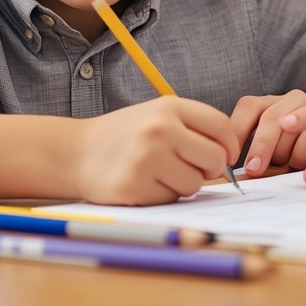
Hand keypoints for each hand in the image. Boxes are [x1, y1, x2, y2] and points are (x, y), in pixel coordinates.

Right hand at [74, 97, 239, 204]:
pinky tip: (143, 183)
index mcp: (169, 107)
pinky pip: (171, 198)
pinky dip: (163, 196)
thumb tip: (228, 157)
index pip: (220, 126)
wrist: (75, 152)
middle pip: (213, 158)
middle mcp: (159, 129)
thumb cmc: (125, 135)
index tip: (226, 155)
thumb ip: (192, 128)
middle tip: (191, 168)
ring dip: (184, 185)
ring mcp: (146, 157)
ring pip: (194, 183)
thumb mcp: (157, 115)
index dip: (230, 145)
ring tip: (160, 173)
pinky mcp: (134, 185)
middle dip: (209, 169)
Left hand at [230, 91, 305, 176]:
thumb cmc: (303, 162)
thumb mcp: (276, 161)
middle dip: (260, 146)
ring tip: (296, 167)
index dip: (237, 130)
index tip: (231, 157)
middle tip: (254, 169)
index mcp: (274, 105)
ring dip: (289, 155)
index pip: (249, 107)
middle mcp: (294, 100)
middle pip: (270, 117)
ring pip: (293, 129)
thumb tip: (235, 178)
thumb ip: (257, 164)